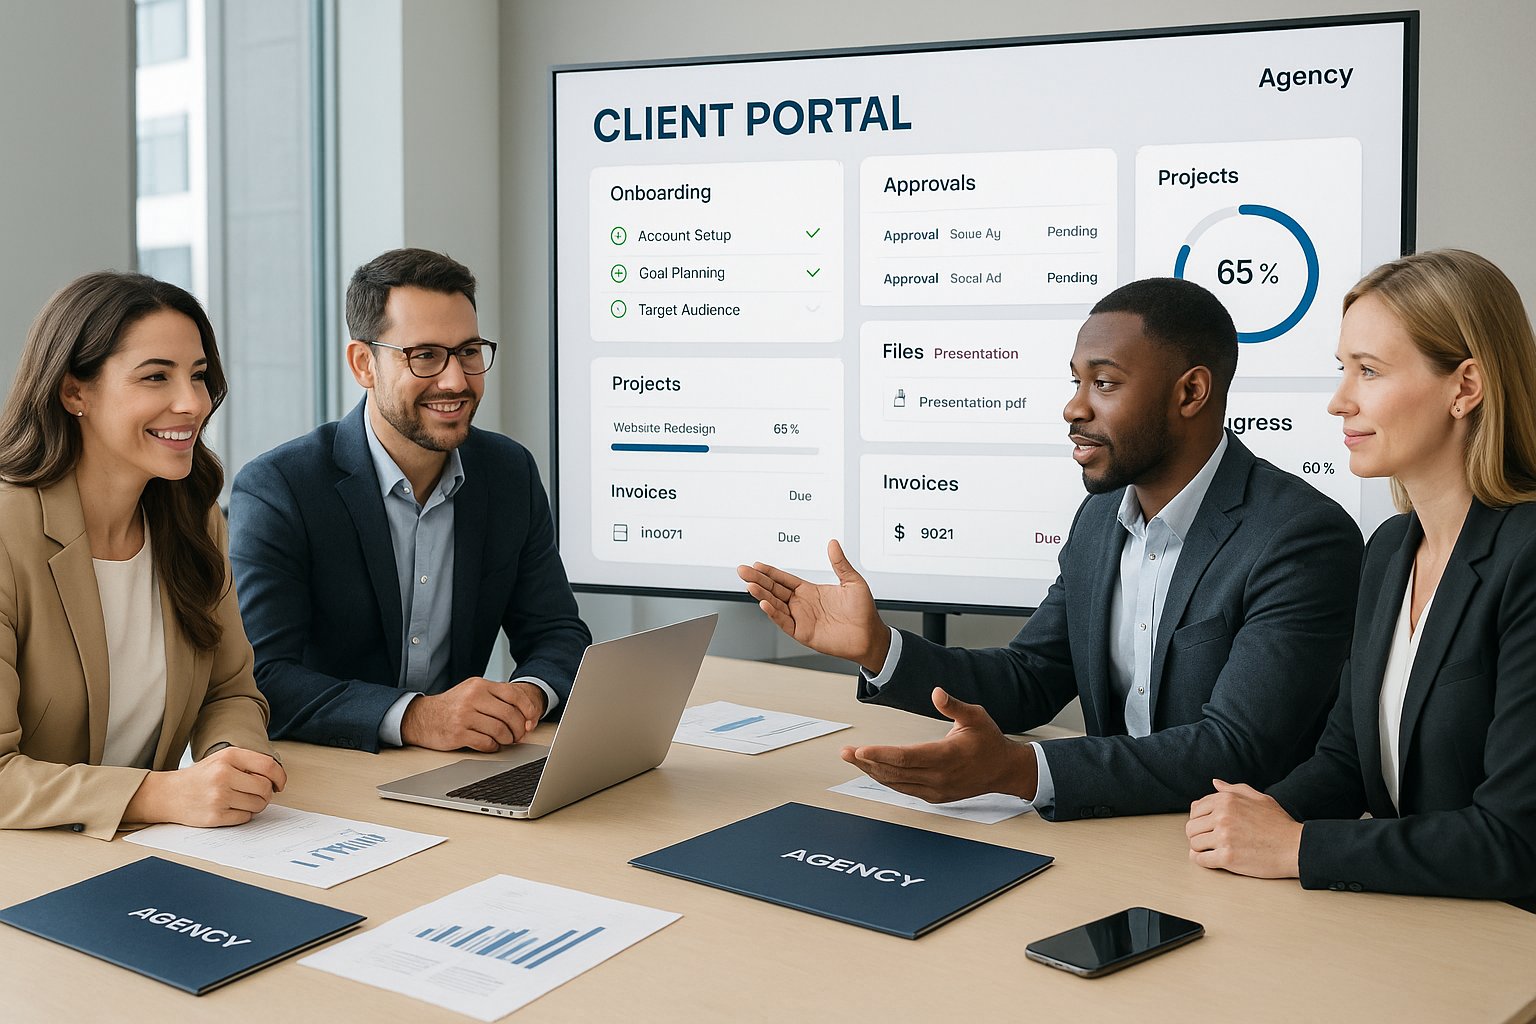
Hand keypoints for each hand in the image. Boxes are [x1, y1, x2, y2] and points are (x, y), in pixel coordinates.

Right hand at [124, 746, 285, 826]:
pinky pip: (245, 817)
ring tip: (242, 800)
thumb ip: (248, 763)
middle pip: (265, 788)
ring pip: (258, 804)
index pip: (268, 766)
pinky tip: (232, 808)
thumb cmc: (200, 777)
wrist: (168, 794)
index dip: (280, 777)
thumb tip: (276, 778)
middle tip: (256, 794)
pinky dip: (244, 814)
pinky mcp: (215, 816)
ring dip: (256, 805)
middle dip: (266, 793)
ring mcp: (219, 796)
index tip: (279, 784)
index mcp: (229, 756)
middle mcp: (224, 775)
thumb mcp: (222, 759)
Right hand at [400, 677, 546, 751]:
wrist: (422, 718)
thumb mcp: (473, 692)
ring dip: (507, 739)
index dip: (528, 709)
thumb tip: (526, 713)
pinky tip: (491, 744)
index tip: (531, 720)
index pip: (514, 694)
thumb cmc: (453, 706)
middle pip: (509, 714)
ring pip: (500, 730)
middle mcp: (472, 698)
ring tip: (506, 740)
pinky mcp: (457, 733)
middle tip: (519, 735)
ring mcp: (464, 716)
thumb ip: (496, 698)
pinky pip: (486, 743)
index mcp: (479, 685)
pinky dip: (493, 746)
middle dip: (519, 728)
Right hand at [737, 539, 889, 671]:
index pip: (785, 579)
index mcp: (810, 591)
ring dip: (762, 595)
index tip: (757, 564)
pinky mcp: (803, 633)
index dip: (770, 572)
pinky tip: (765, 603)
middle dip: (758, 579)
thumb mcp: (852, 582)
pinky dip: (773, 613)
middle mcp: (802, 604)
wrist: (869, 636)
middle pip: (775, 589)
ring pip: (775, 604)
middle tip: (743, 570)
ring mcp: (801, 618)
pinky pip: (784, 622)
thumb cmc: (863, 612)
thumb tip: (833, 543)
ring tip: (750, 584)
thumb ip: (840, 563)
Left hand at [840, 688, 1037, 802]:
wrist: (1004, 771)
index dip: (880, 754)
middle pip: (895, 772)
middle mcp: (939, 776)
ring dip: (872, 771)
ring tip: (853, 759)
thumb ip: (954, 705)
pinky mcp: (935, 797)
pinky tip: (873, 771)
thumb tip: (936, 692)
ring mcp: (936, 790)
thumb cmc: (989, 741)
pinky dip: (887, 780)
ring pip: (897, 783)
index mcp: (946, 756)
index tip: (860, 749)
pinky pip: (905, 789)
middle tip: (845, 753)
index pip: (906, 757)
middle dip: (866, 762)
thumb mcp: (976, 716)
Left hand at [1186, 780, 1302, 877]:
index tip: (1208, 827)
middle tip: (1209, 841)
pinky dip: (1201, 860)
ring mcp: (1224, 836)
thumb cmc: (1279, 823)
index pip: (1195, 809)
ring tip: (1212, 849)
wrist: (1296, 847)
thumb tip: (1215, 783)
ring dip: (1200, 848)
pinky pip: (1200, 859)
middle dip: (1198, 834)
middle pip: (1191, 827)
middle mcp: (1222, 816)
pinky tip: (1208, 858)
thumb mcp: (1260, 798)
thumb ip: (1234, 789)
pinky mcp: (1227, 857)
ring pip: (1194, 843)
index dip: (1200, 820)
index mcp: (1227, 800)